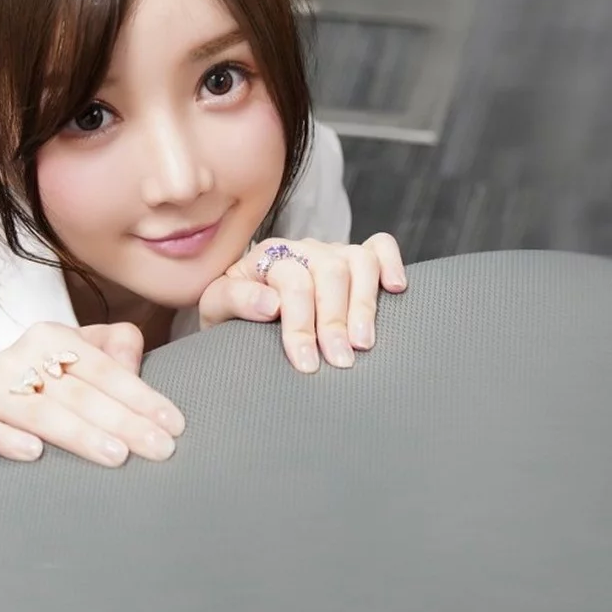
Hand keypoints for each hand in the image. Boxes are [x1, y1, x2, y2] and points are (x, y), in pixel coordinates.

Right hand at [0, 320, 185, 466]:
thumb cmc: (48, 383)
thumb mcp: (81, 357)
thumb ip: (114, 350)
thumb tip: (134, 357)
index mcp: (52, 337)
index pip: (104, 368)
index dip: (141, 397)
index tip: (173, 425)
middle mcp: (19, 355)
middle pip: (79, 393)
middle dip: (123, 422)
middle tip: (158, 449)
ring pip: (41, 413)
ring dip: (80, 435)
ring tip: (116, 457)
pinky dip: (7, 440)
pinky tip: (34, 455)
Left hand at [197, 234, 407, 372]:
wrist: (240, 316)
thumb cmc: (232, 316)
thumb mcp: (217, 309)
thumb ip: (235, 300)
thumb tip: (271, 303)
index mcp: (267, 256)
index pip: (292, 281)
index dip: (300, 324)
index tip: (306, 363)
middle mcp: (303, 249)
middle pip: (330, 272)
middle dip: (335, 320)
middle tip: (339, 361)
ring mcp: (332, 252)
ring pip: (359, 261)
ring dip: (365, 304)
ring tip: (364, 343)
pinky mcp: (355, 259)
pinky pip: (380, 247)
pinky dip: (391, 263)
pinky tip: (395, 289)